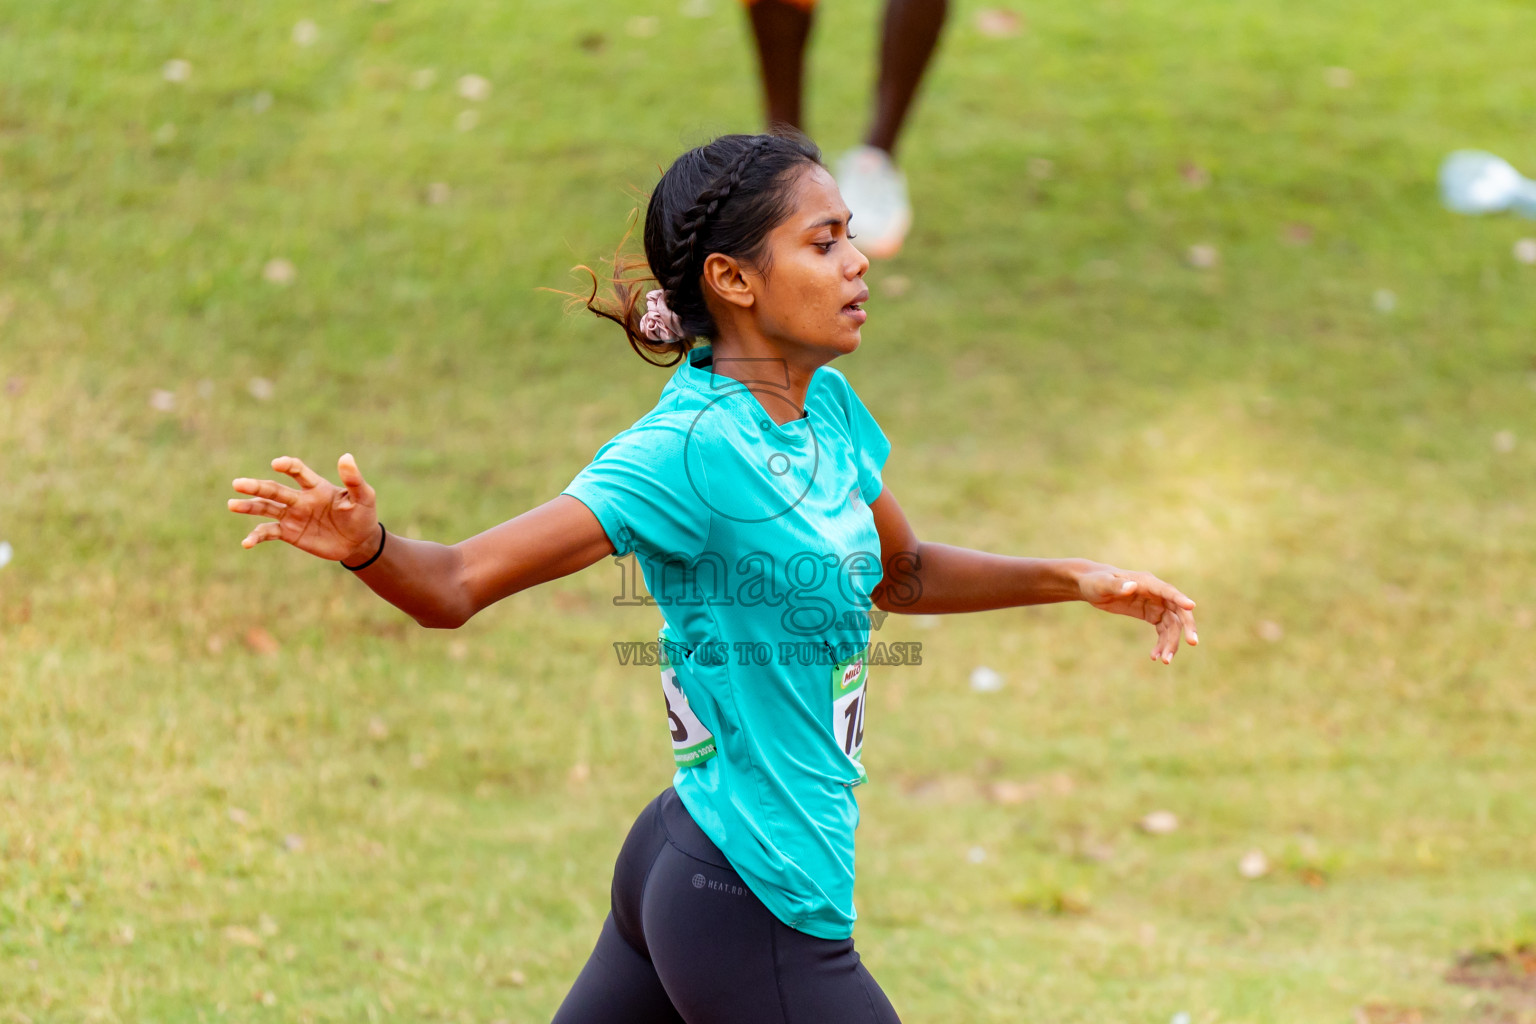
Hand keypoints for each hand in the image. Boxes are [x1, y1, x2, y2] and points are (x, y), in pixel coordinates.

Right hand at [229, 454, 378, 562]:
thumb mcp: (364, 497)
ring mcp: (292, 515)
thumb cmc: (362, 515)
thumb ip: (354, 480)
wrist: (359, 542)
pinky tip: (246, 543)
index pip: (297, 471)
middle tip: (238, 484)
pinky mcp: (289, 532)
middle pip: (275, 489)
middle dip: (256, 486)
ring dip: (249, 506)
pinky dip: (256, 536)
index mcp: (316, 486)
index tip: (276, 464)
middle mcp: (300, 498)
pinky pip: (269, 532)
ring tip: (232, 504)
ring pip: (266, 508)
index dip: (287, 466)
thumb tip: (346, 457)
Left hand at [1077, 567, 1197, 664]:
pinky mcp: (1151, 614)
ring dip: (1171, 642)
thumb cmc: (1096, 581)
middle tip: (1193, 642)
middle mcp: (1156, 593)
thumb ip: (1116, 586)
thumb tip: (1132, 586)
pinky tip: (1155, 657)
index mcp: (1147, 582)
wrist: (1092, 587)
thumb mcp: (1102, 584)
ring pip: (1172, 625)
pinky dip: (1162, 643)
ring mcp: (1156, 604)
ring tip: (1165, 661)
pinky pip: (1163, 630)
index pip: (1167, 591)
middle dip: (1186, 626)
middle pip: (1178, 610)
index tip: (1191, 607)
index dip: (1180, 599)